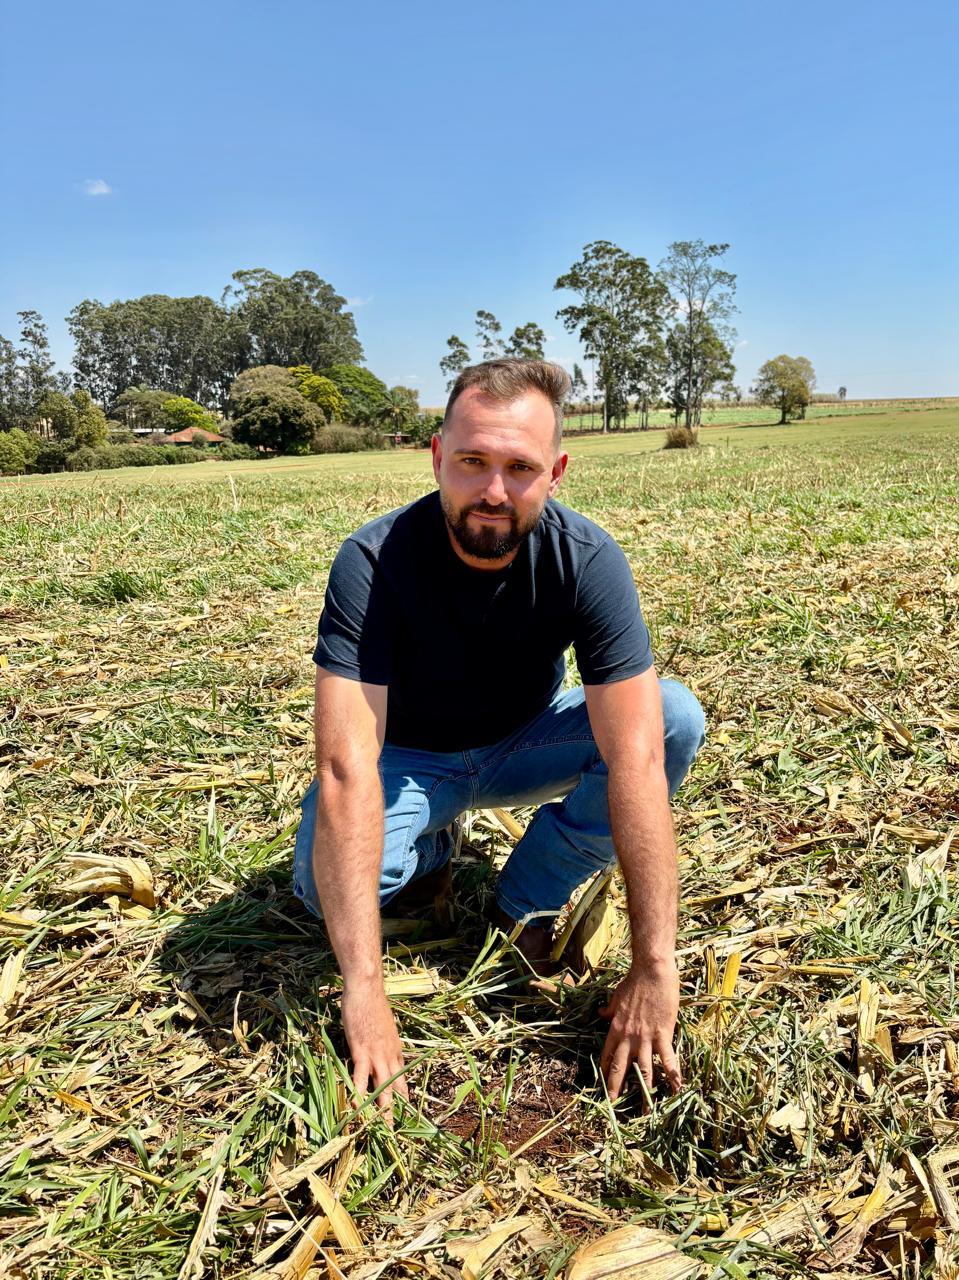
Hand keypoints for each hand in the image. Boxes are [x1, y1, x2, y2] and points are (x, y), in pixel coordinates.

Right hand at [341, 980, 408, 1122]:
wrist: (366, 988)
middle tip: (396, 1133)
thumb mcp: (383, 1027)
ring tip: (381, 1130)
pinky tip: (356, 1108)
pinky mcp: (362, 1051)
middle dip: (396, 1111)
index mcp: (397, 1050)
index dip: (402, 1098)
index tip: (405, 1116)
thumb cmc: (372, 1004)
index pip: (402, 1079)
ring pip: (382, 1087)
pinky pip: (361, 1077)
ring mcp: (377, 1054)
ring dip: (381, 1110)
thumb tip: (379, 1051)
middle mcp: (391, 1055)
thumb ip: (383, 1042)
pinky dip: (359, 1093)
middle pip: (395, 1088)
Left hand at [599, 960, 681, 1102]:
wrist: (651, 972)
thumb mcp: (616, 996)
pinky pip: (667, 1059)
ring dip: (644, 1092)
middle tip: (613, 1106)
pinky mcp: (663, 1035)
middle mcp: (628, 1037)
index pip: (607, 1055)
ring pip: (643, 1070)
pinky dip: (672, 1075)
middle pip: (620, 1067)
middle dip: (616, 1088)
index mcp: (615, 1028)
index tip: (602, 1085)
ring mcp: (645, 1037)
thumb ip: (609, 1009)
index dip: (605, 1071)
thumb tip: (600, 1013)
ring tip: (645, 1111)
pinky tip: (677, 1089)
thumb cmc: (634, 981)